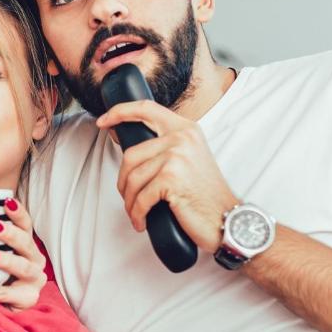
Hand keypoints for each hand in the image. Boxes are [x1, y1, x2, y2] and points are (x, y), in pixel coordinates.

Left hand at [0, 198, 47, 310]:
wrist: (4, 307)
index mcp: (27, 246)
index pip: (26, 225)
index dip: (17, 213)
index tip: (6, 201)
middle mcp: (35, 261)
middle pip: (26, 243)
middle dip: (9, 233)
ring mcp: (34, 281)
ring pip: (22, 267)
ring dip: (3, 259)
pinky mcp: (27, 299)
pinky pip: (4, 294)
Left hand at [96, 100, 238, 252]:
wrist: (228, 219)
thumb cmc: (206, 195)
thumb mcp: (190, 158)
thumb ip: (167, 146)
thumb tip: (132, 150)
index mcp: (185, 128)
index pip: (145, 109)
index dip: (119, 112)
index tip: (102, 121)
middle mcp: (181, 137)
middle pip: (131, 154)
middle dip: (123, 181)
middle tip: (129, 197)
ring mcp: (177, 156)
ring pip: (132, 178)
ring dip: (130, 201)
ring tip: (137, 212)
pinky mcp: (171, 178)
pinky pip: (141, 197)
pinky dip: (137, 213)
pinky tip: (141, 222)